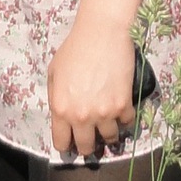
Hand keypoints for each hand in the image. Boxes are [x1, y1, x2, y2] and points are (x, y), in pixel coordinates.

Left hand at [48, 13, 135, 158]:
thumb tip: (62, 115)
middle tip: (91, 138)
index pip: (62, 143)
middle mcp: (82, 116)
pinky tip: (121, 110)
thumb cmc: (74, 49)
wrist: (101, 33)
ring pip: (109, 139)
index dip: (66, 145)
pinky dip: (124, 119)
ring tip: (108, 124)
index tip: (71, 142)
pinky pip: (127, 123)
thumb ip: (56, 98)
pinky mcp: (123, 104)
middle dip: (87, 145)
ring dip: (108, 134)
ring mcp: (104, 112)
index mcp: (61, 109)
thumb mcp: (54, 73)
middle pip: (86, 147)